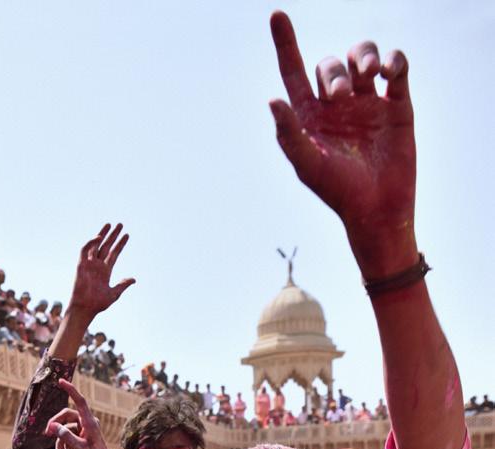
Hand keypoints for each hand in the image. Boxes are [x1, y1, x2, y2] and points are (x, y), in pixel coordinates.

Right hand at [46, 379, 123, 448]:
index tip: (60, 381)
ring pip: (67, 428)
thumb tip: (52, 427)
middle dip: (56, 425)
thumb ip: (65, 436)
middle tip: (47, 434)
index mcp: (89, 421)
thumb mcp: (78, 447)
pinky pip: (71, 435)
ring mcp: (86, 428)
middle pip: (67, 416)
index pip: (79, 401)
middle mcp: (88, 422)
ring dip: (60, 440)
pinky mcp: (84, 435)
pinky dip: (65, 444)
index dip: (70, 390)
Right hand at [66, 224, 134, 318]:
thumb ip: (122, 285)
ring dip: (103, 234)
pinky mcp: (81, 265)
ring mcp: (89, 264)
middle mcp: (97, 265)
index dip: (120, 244)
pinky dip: (91, 243)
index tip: (127, 235)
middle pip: (106, 246)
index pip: (114, 254)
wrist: (84, 309)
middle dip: (113, 235)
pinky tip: (100, 237)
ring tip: (110, 224)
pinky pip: (85, 250)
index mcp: (105, 271)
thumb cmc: (97, 304)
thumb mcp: (114, 294)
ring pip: (96, 245)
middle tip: (120, 224)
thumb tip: (133, 279)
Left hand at [269, 11, 416, 273]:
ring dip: (364, 56)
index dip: (285, 43)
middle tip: (342, 96)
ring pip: (363, 56)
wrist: (378, 208)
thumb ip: (289, 134)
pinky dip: (394, 61)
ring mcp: (368, 101)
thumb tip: (272, 100)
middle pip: (332, 65)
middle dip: (336, 72)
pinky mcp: (396, 104)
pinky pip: (396, 67)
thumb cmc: (338, 192)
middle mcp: (337, 104)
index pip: (294, 71)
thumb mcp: (309, 165)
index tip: (276, 15)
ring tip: (370, 75)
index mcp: (310, 115)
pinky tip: (389, 72)